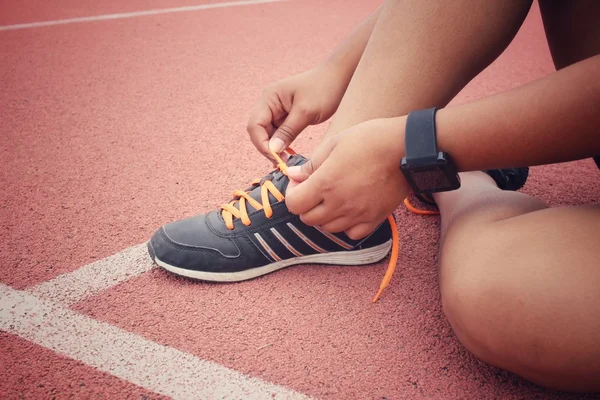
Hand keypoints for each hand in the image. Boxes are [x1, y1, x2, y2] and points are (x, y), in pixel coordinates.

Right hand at [247, 62, 349, 160]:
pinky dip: (281, 144)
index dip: (262, 144)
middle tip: (282, 162)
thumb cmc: (323, 89)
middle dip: (267, 147)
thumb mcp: (306, 112)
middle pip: (258, 131)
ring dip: (274, 148)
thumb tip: (272, 150)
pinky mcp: (286, 117)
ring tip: (286, 160)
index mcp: (269, 98)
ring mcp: (277, 110)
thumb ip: (288, 131)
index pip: (255, 125)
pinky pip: (278, 133)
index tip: (276, 158)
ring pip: (267, 134)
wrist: (339, 77)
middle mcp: (269, 103)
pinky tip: (289, 153)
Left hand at [285, 117, 408, 239]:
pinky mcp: (374, 219)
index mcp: (325, 183)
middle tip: (315, 190)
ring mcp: (357, 214)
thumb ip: (312, 164)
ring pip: (328, 228)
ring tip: (334, 198)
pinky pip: (352, 234)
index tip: (299, 183)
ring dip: (325, 216)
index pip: (294, 204)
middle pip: (308, 219)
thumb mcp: (335, 143)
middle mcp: (339, 204)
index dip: (292, 193)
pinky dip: (347, 226)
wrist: (407, 147)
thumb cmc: (370, 139)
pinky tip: (351, 210)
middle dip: (307, 205)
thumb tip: (293, 175)